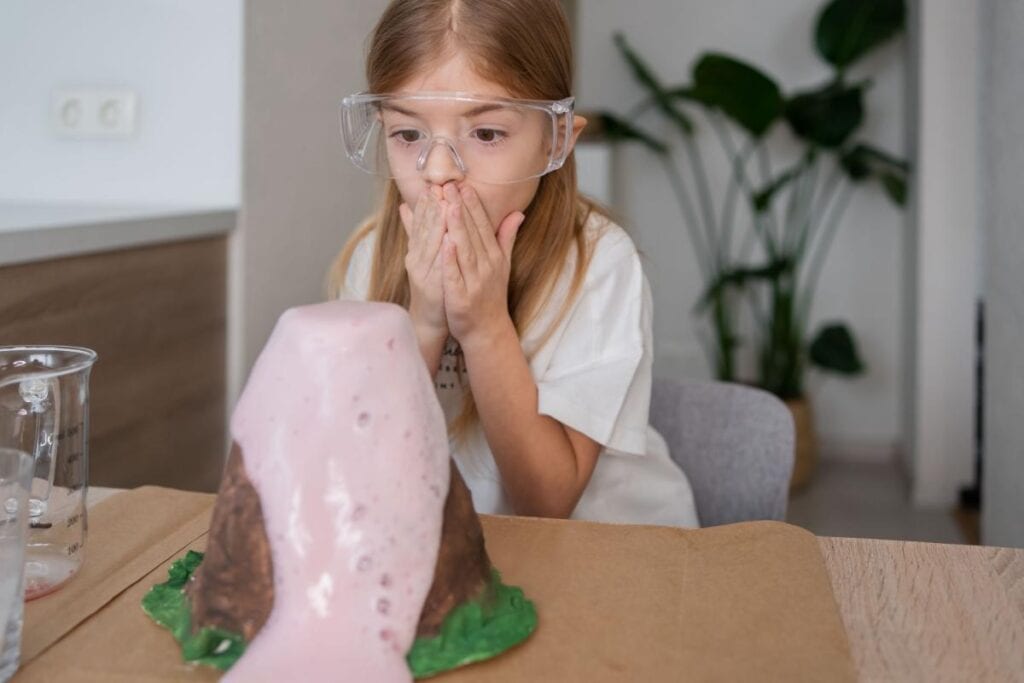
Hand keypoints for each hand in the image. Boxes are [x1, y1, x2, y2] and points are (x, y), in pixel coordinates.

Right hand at [399, 190, 447, 338]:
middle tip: (441, 183)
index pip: (421, 219)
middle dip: (433, 205)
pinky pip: (438, 266)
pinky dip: (442, 252)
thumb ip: (415, 231)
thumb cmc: (433, 284)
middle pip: (424, 227)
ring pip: (430, 243)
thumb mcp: (423, 255)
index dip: (427, 200)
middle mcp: (416, 257)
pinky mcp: (431, 286)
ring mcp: (422, 272)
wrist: (431, 318)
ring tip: (445, 202)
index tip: (435, 181)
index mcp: (417, 248)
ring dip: (437, 222)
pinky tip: (448, 239)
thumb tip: (403, 206)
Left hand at [441, 183, 524, 347]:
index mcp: (495, 257)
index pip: (483, 226)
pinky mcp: (462, 298)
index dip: (473, 205)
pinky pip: (456, 276)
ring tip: (449, 206)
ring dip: (457, 228)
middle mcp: (487, 267)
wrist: (487, 330)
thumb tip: (518, 212)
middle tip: (450, 185)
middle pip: (473, 233)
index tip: (463, 184)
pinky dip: (451, 260)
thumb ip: (507, 237)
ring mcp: (475, 282)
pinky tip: (445, 244)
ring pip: (465, 250)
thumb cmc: (491, 295)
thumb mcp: (503, 264)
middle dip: (462, 208)